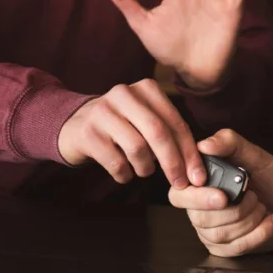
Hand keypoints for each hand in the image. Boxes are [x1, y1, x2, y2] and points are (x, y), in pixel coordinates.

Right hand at [57, 79, 205, 188]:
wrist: (74, 125)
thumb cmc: (121, 127)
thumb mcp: (145, 119)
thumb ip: (169, 133)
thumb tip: (197, 167)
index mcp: (146, 89)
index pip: (175, 122)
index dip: (189, 151)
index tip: (198, 176)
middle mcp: (124, 94)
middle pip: (158, 133)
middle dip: (173, 163)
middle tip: (180, 184)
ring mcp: (103, 111)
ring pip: (137, 148)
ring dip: (145, 168)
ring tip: (143, 170)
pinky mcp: (87, 132)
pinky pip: (116, 162)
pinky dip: (125, 174)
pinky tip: (123, 173)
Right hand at [167, 129, 272, 255]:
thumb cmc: (271, 176)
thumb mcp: (255, 155)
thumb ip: (229, 143)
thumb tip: (204, 145)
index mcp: (199, 183)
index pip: (178, 195)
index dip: (197, 198)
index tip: (223, 196)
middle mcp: (198, 208)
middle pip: (201, 219)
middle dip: (236, 209)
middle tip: (254, 196)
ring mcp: (210, 231)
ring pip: (219, 235)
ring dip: (249, 220)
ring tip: (262, 207)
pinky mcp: (225, 248)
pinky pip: (235, 248)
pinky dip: (258, 234)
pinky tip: (271, 221)